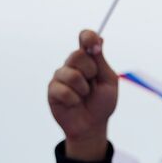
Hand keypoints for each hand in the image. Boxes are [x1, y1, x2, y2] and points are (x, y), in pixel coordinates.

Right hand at [47, 30, 117, 161]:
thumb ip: (101, 62)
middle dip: (90, 71)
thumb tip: (99, 40)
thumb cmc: (102, 103)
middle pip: (76, 55)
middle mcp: (73, 65)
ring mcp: (61, 76)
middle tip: (93, 83)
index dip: (88, 37)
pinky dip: (74, 99)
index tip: (93, 43)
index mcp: (89, 59)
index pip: (85, 38)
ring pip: (70, 74)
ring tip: (84, 96)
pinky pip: (63, 90)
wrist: (92, 125)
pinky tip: (75, 103)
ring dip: (83, 89)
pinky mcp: (52, 90)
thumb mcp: (108, 81)